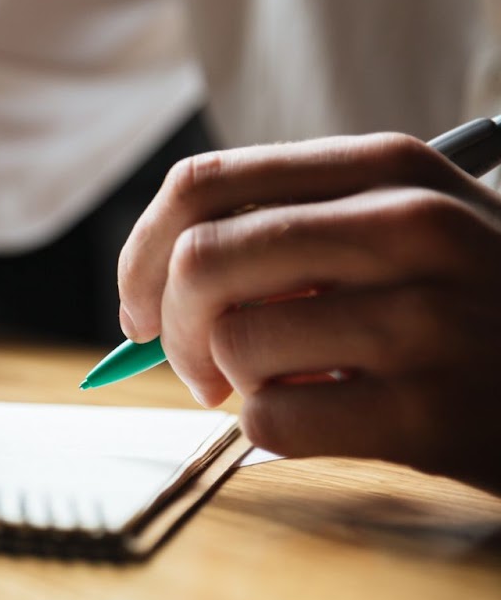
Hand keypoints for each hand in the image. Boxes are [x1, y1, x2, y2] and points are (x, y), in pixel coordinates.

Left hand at [117, 133, 500, 492]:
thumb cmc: (477, 305)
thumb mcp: (409, 228)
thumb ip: (292, 228)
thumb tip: (147, 284)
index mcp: (389, 168)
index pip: (204, 183)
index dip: (140, 249)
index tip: (134, 301)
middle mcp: (412, 228)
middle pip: (202, 260)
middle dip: (166, 325)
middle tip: (191, 363)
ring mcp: (430, 320)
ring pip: (235, 342)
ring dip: (226, 381)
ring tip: (270, 388)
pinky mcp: (435, 410)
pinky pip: (276, 422)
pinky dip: (269, 430)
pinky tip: (322, 420)